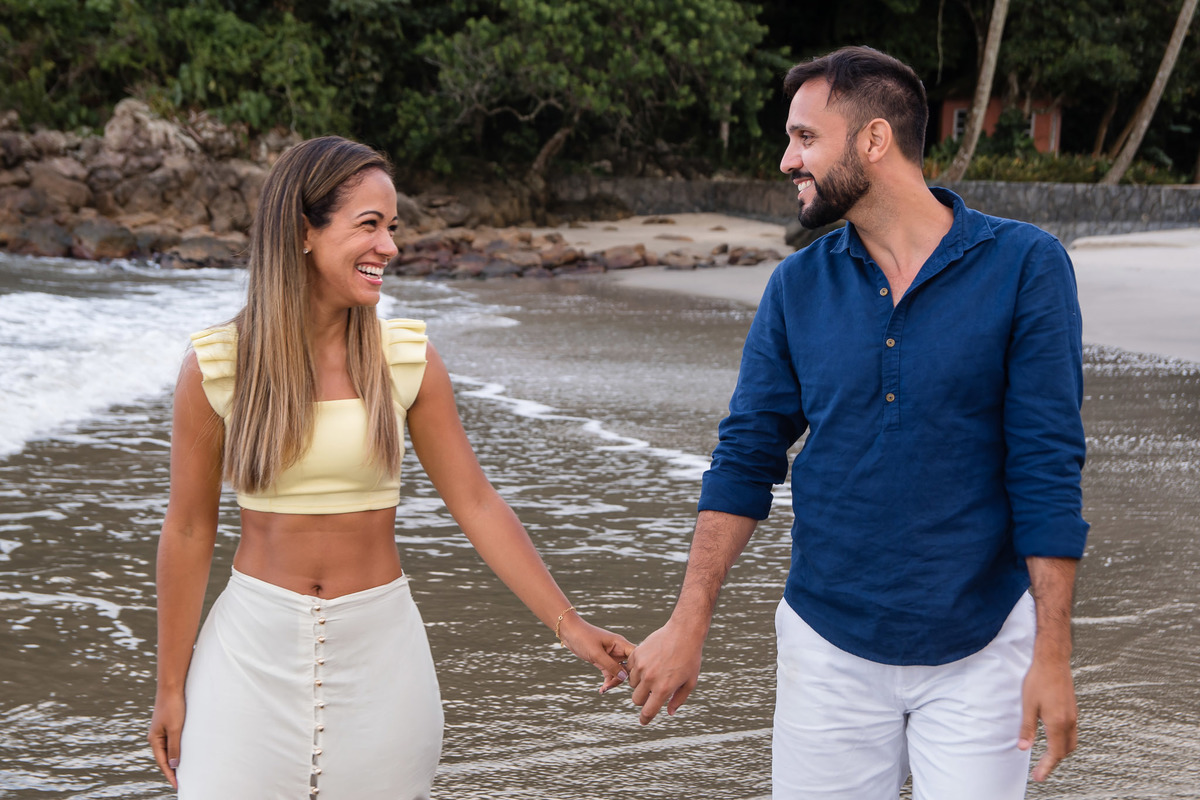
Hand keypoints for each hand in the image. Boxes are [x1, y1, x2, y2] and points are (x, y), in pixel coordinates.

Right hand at [148, 689, 184, 788]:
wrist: (171, 687)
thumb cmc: (173, 707)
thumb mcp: (175, 728)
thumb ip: (175, 746)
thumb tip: (174, 764)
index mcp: (154, 739)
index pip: (163, 762)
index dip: (170, 774)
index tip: (177, 786)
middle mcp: (156, 737)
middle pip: (164, 758)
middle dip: (172, 770)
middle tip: (182, 782)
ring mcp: (161, 731)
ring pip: (168, 750)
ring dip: (175, 759)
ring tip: (184, 771)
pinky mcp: (168, 724)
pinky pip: (172, 741)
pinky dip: (177, 749)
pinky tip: (184, 753)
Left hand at [557, 613, 635, 692]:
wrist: (569, 631)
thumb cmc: (583, 637)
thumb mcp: (596, 653)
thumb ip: (610, 666)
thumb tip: (624, 678)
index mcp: (620, 643)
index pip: (636, 656)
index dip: (636, 668)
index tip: (632, 680)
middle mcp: (618, 649)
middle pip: (628, 667)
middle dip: (622, 678)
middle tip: (610, 686)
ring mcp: (611, 656)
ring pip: (619, 672)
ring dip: (613, 681)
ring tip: (604, 689)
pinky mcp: (603, 660)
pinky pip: (610, 673)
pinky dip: (607, 681)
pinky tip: (602, 690)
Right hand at [627, 619, 705, 724]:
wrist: (683, 632)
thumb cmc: (690, 658)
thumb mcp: (690, 682)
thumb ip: (678, 699)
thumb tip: (669, 712)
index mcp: (663, 689)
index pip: (648, 711)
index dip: (645, 719)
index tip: (643, 721)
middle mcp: (650, 679)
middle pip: (637, 699)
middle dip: (644, 699)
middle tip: (653, 691)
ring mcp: (641, 666)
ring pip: (632, 684)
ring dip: (640, 683)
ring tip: (653, 673)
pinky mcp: (637, 654)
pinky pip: (630, 668)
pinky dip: (636, 669)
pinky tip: (648, 663)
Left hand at [1018, 650, 1077, 780]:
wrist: (1053, 661)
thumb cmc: (1038, 680)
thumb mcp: (1028, 705)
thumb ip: (1027, 728)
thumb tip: (1023, 748)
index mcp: (1058, 723)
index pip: (1055, 753)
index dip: (1047, 767)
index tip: (1038, 777)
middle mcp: (1069, 722)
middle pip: (1065, 750)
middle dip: (1054, 761)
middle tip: (1041, 769)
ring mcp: (1073, 715)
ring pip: (1071, 742)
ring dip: (1060, 752)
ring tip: (1047, 757)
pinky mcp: (1072, 709)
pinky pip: (1072, 731)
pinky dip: (1064, 740)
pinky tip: (1054, 738)